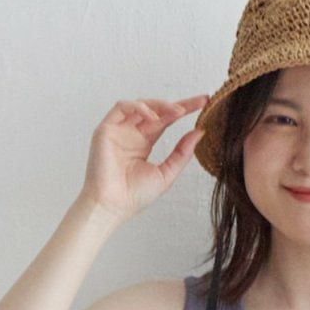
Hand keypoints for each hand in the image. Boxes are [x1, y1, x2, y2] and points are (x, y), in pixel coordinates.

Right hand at [81, 96, 209, 222]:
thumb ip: (182, 153)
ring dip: (160, 105)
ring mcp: (119, 130)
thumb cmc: (134, 196)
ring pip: (141, 105)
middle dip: (178, 104)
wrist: (112, 206)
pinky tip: (153, 118)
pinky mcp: (106, 129)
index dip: (184, 110)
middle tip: (198, 102)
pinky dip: (139, 107)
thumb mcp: (166, 173)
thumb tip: (199, 132)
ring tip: (177, 112)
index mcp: (143, 143)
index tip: (204, 104)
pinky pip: (122, 107)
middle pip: (156, 110)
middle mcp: (131, 133)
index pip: (166, 120)